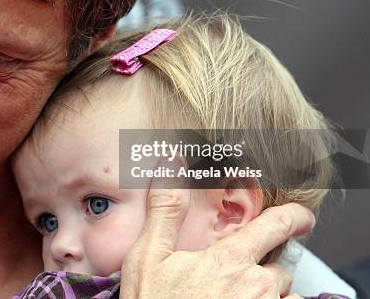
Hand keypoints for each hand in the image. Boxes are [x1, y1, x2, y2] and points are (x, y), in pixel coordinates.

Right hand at [120, 180, 314, 297]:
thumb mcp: (147, 257)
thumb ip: (164, 210)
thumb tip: (170, 164)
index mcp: (230, 261)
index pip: (278, 226)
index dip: (295, 217)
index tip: (302, 217)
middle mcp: (255, 288)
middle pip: (279, 267)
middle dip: (262, 267)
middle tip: (233, 275)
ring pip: (281, 296)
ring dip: (266, 294)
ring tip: (230, 297)